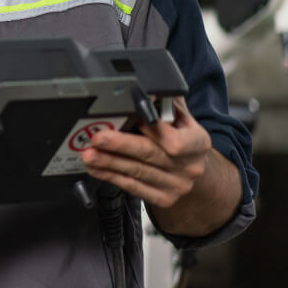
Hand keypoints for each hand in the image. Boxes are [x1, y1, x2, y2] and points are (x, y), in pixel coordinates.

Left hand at [81, 97, 210, 208]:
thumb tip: (145, 89)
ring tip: (89, 154)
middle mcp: (190, 166)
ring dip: (109, 162)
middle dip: (121, 145)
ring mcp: (177, 185)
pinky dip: (111, 177)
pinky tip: (96, 169)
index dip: (153, 130)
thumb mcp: (181, 118)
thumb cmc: (182, 137)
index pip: (176, 140)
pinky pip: (133, 187)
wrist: (191, 169)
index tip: (132, 120)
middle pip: (150, 154)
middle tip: (98, 138)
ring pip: (137, 172)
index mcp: (198, 142)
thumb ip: (165, 104)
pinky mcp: (164, 198)